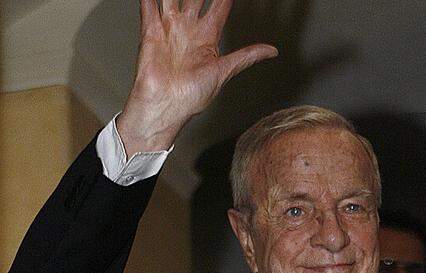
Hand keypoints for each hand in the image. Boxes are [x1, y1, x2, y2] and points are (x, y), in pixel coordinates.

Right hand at [118, 0, 277, 156]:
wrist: (166, 106)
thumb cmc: (192, 96)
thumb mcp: (224, 72)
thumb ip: (246, 57)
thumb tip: (272, 51)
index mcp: (207, 38)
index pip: (219, 7)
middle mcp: (188, 31)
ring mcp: (169, 30)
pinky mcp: (151, 32)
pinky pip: (149, 6)